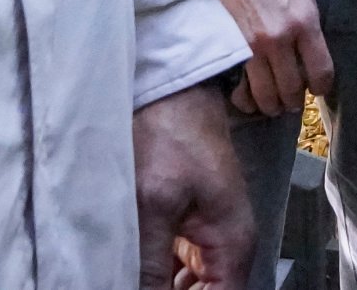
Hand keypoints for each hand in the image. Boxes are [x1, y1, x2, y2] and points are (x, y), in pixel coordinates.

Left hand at [134, 79, 255, 289]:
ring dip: (159, 284)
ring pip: (187, 286)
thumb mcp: (152, 204)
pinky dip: (156, 274)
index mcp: (232, 246)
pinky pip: (176, 268)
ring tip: (124, 274)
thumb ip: (148, 266)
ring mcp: (208, 236)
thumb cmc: (169, 133)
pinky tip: (129, 269)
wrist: (170, 86)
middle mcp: (227, 247)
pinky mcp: (189, 225)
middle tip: (127, 278)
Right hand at [212, 0, 332, 117]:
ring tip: (271, 102)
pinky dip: (246, 96)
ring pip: (266, 96)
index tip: (317, 87)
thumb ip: (308, 8)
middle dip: (295, 99)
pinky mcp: (228, 45)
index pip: (321, 71)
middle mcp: (280, 37)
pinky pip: (240, 85)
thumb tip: (311, 36)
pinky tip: (248, 95)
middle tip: (291, 97)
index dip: (322, 86)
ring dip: (271, 104)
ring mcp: (251, 44)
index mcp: (304, 19)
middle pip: (293, 90)